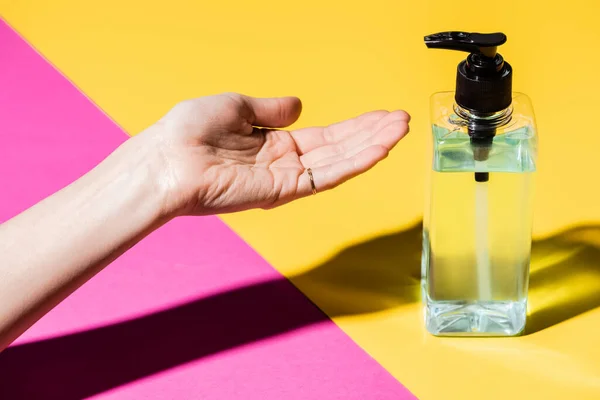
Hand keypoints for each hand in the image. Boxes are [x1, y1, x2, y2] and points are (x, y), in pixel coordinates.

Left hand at [140, 93, 409, 215]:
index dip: (354, 126)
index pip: (325, 135)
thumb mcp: (235, 106)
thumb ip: (270, 109)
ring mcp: (285, 179)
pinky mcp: (282, 190)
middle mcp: (284, 163)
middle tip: (402, 120)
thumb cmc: (189, 132)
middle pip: (339, 149)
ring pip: (339, 163)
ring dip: (371, 146)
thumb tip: (297, 105)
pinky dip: (352, 163)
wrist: (165, 159)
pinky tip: (376, 149)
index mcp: (274, 143)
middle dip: (371, 135)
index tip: (380, 115)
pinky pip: (324, 177)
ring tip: (400, 130)